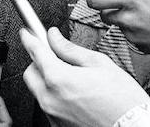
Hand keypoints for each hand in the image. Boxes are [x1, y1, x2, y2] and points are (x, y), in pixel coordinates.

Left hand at [21, 27, 149, 126]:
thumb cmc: (122, 100)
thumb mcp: (99, 64)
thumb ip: (70, 49)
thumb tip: (54, 37)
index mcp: (58, 78)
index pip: (35, 51)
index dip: (30, 37)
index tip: (27, 32)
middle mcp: (50, 98)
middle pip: (31, 72)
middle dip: (39, 61)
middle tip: (56, 55)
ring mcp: (52, 114)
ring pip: (37, 89)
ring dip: (47, 78)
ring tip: (72, 77)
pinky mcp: (57, 125)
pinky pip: (47, 104)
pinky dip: (54, 95)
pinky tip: (74, 93)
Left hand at [86, 0, 149, 66]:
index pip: (96, 0)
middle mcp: (129, 18)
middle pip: (103, 15)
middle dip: (110, 11)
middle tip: (124, 7)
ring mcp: (133, 35)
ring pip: (119, 26)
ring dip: (127, 22)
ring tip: (149, 18)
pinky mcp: (140, 48)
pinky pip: (133, 38)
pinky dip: (139, 33)